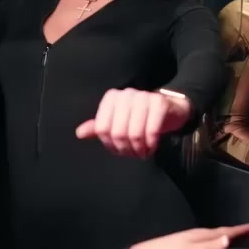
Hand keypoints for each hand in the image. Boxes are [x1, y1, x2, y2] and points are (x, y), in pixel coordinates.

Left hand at [75, 88, 192, 157]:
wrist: (169, 109)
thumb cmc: (140, 118)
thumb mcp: (118, 123)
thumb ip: (99, 128)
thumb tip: (78, 133)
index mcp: (112, 97)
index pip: (102, 129)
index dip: (110, 145)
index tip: (119, 150)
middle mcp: (126, 94)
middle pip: (118, 133)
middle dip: (126, 149)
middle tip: (133, 154)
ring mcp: (143, 96)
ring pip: (134, 133)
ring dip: (139, 149)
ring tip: (143, 153)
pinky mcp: (159, 103)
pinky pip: (151, 130)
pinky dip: (151, 144)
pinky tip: (152, 147)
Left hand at [129, 224, 248, 248]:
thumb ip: (208, 247)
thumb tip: (228, 238)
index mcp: (200, 235)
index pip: (223, 231)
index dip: (238, 230)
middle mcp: (196, 234)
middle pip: (219, 231)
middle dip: (234, 231)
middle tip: (248, 230)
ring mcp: (189, 239)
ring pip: (212, 235)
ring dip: (224, 235)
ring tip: (233, 236)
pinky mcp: (184, 246)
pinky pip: (206, 240)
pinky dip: (214, 240)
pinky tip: (212, 245)